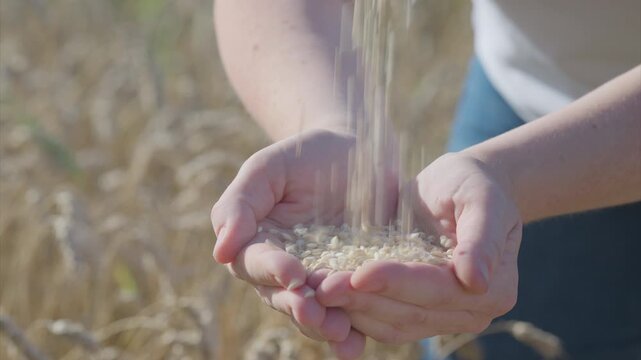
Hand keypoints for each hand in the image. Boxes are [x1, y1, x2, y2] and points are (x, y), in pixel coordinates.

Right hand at [211, 129, 396, 357]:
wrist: (355, 153)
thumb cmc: (304, 156)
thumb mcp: (268, 168)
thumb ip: (239, 204)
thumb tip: (220, 252)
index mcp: (257, 244)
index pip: (257, 264)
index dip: (272, 270)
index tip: (292, 274)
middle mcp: (284, 271)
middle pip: (283, 298)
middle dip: (299, 308)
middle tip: (314, 312)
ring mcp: (319, 281)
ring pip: (315, 312)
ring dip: (324, 326)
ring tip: (341, 332)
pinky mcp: (352, 285)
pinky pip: (350, 312)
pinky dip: (354, 330)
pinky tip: (358, 343)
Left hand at [316, 152, 521, 343]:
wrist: (456, 189)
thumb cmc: (471, 185)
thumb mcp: (481, 199)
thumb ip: (482, 238)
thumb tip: (475, 281)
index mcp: (494, 288)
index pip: (438, 290)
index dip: (398, 283)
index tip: (361, 272)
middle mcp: (470, 312)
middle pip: (411, 313)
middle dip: (365, 300)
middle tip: (324, 286)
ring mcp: (442, 318)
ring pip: (392, 324)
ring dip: (353, 311)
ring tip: (316, 290)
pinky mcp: (416, 314)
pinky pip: (382, 322)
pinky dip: (353, 312)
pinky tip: (324, 294)